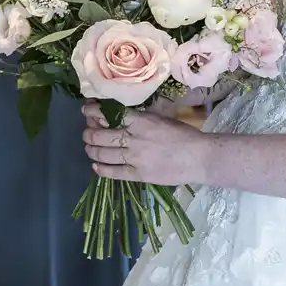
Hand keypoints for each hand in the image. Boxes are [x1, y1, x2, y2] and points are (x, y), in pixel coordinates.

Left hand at [83, 105, 212, 185]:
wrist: (199, 158)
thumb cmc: (183, 135)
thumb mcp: (160, 118)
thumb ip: (139, 117)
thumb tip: (118, 114)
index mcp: (141, 121)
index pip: (109, 113)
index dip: (93, 112)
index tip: (86, 110)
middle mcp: (134, 138)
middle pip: (100, 135)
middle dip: (88, 133)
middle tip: (87, 132)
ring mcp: (135, 158)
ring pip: (103, 153)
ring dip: (91, 149)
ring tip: (89, 147)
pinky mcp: (138, 175)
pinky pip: (113, 172)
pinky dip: (101, 169)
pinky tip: (95, 166)